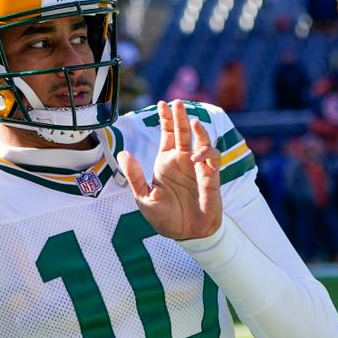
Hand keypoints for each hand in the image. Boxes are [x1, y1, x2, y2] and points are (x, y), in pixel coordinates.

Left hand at [117, 100, 221, 239]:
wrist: (186, 235)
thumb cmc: (164, 218)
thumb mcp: (143, 197)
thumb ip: (135, 176)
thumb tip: (124, 153)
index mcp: (165, 163)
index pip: (167, 135)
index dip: (166, 119)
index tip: (162, 103)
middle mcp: (182, 161)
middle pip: (183, 133)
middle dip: (180, 117)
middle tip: (177, 102)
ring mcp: (198, 167)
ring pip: (201, 141)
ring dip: (198, 130)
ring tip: (192, 121)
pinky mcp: (211, 176)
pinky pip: (213, 157)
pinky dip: (206, 152)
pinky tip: (196, 156)